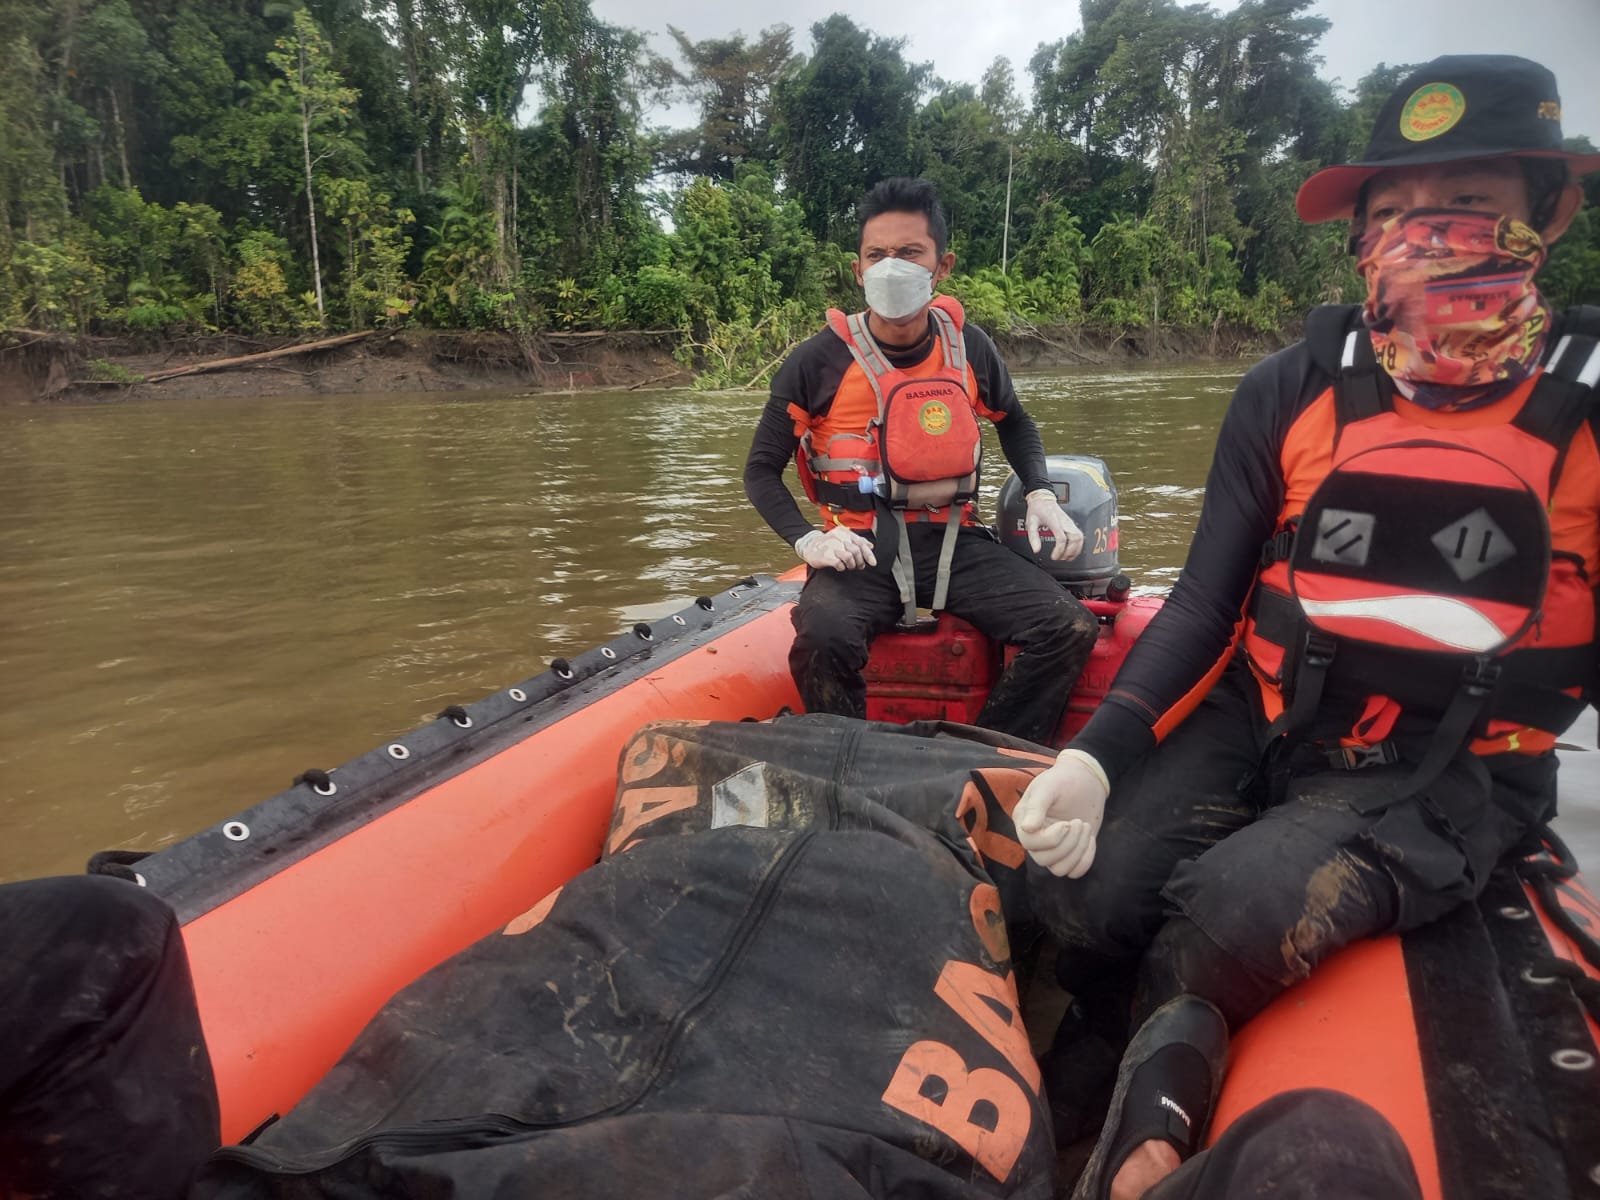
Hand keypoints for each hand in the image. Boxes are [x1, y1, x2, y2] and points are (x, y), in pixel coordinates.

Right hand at [795, 527, 877, 571]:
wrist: (809, 546)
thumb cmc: (828, 544)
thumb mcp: (842, 538)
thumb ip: (857, 540)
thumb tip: (870, 546)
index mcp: (844, 532)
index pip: (860, 542)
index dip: (868, 554)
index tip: (873, 562)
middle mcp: (838, 538)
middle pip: (856, 550)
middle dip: (860, 561)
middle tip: (860, 566)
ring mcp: (831, 546)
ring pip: (849, 556)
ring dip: (852, 564)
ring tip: (850, 567)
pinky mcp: (825, 556)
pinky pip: (839, 563)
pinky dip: (842, 567)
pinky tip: (840, 567)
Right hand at [1013, 749, 1108, 877]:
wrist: (1085, 780)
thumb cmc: (1063, 780)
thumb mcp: (1048, 787)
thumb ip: (1036, 807)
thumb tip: (1027, 828)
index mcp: (1023, 821)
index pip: (1029, 843)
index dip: (1050, 838)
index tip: (1067, 823)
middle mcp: (1035, 839)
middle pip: (1043, 860)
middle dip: (1067, 844)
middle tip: (1080, 823)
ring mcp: (1052, 848)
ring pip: (1059, 869)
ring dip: (1077, 852)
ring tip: (1085, 828)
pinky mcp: (1069, 853)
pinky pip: (1074, 872)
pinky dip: (1086, 860)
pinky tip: (1091, 839)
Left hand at [1024, 488, 1084, 561]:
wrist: (1043, 499)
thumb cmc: (1037, 509)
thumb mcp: (1030, 523)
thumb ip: (1033, 537)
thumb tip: (1036, 550)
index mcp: (1054, 521)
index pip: (1062, 538)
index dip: (1059, 550)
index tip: (1054, 557)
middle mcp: (1065, 522)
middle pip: (1074, 539)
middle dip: (1069, 552)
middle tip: (1061, 558)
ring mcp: (1070, 522)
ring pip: (1079, 537)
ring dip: (1075, 549)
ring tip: (1067, 557)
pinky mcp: (1071, 523)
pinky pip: (1079, 535)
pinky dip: (1078, 545)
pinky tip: (1072, 551)